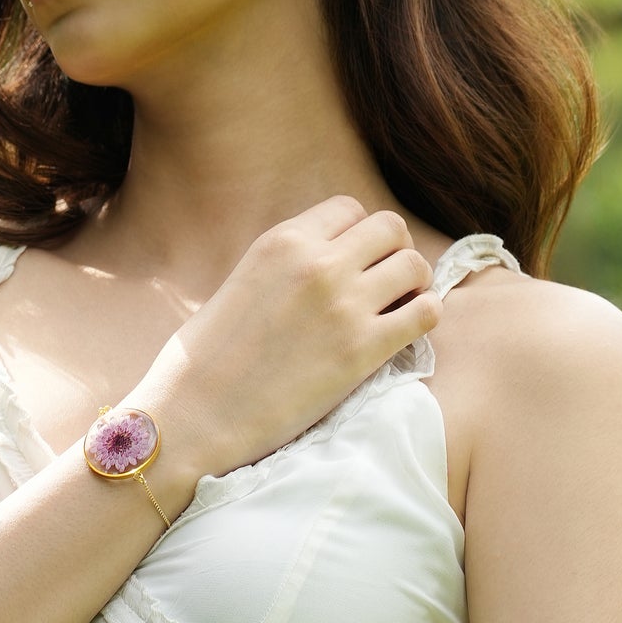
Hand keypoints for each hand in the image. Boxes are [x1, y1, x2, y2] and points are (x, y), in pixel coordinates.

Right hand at [138, 195, 441, 478]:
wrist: (196, 414)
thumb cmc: (204, 358)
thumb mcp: (242, 282)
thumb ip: (286, 265)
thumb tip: (326, 265)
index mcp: (282, 241)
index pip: (349, 208)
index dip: (360, 233)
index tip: (358, 258)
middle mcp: (318, 262)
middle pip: (391, 227)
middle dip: (395, 250)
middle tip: (388, 279)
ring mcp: (344, 304)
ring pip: (415, 265)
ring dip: (415, 283)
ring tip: (401, 306)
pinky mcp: (363, 349)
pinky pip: (425, 313)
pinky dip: (425, 317)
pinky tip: (406, 332)